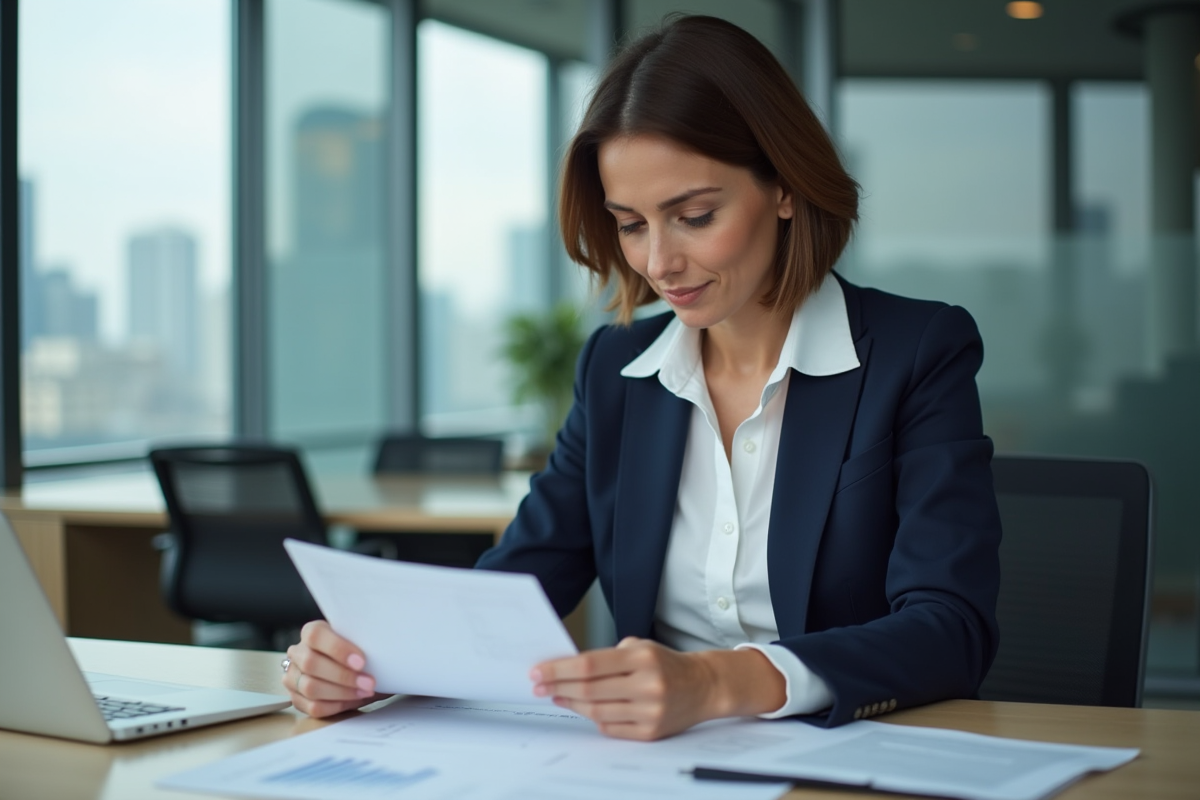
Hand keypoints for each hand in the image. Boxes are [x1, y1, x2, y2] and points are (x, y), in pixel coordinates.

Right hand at [283, 620, 387, 716]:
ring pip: (311, 687)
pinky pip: (312, 707)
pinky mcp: (297, 698)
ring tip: (364, 692)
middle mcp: (298, 653)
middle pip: (311, 663)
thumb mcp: (360, 641)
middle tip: (369, 682)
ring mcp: (293, 676)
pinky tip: (353, 700)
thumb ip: (365, 643)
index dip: (338, 649)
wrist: (350, 666)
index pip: (316, 636)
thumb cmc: (357, 651)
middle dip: (343, 676)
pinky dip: (336, 705)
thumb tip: (388, 651)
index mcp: (311, 632)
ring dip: (341, 692)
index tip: (362, 661)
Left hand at [529, 637, 784, 740]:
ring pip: (597, 711)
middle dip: (558, 687)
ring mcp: (650, 711)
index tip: (537, 671)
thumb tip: (566, 668)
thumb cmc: (664, 663)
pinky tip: (583, 708)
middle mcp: (648, 685)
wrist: (703, 686)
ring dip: (571, 704)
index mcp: (643, 657)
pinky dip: (593, 718)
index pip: (590, 665)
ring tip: (557, 696)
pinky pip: (611, 728)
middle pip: (589, 689)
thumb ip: (607, 658)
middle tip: (538, 686)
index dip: (558, 669)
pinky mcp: (651, 732)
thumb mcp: (640, 647)